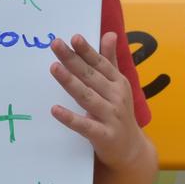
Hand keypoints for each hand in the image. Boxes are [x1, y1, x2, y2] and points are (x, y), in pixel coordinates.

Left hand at [48, 32, 144, 169]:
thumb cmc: (118, 112)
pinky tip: (55, 109)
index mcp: (118, 82)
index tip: (73, 37)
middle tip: (55, 45)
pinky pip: (85, 125)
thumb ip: (110, 60)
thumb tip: (110, 34)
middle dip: (73, 59)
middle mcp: (116, 96)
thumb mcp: (117, 85)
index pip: (100, 63)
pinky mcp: (104, 135)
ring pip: (87, 97)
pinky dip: (70, 118)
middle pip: (90, 76)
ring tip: (54, 68)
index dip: (87, 51)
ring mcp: (111, 116)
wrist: (131, 149)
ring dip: (70, 82)